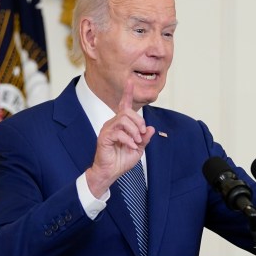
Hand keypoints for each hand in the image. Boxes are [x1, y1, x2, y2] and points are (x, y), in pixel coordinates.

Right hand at [85, 81, 155, 196]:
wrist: (111, 172)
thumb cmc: (121, 161)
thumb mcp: (138, 149)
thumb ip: (144, 139)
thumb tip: (151, 128)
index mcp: (121, 125)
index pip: (124, 106)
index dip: (127, 93)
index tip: (130, 82)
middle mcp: (113, 124)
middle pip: (127, 112)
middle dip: (138, 122)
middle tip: (142, 135)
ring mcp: (107, 129)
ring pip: (123, 119)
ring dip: (134, 130)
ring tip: (137, 142)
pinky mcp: (104, 137)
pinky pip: (118, 132)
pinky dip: (128, 140)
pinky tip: (131, 146)